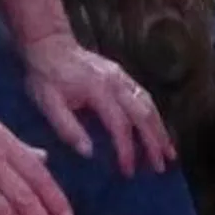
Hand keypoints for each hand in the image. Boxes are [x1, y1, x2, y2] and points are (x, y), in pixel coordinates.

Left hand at [21, 34, 174, 176]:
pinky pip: (144, 97)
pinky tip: (159, 131)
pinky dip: (155, 117)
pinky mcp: (122, 76)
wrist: (49, 42)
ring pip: (148, 105)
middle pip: (143, 116)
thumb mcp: (47, 102)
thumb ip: (67, 128)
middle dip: (154, 144)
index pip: (120, 125)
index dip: (126, 151)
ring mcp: (121, 77)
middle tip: (160, 168)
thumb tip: (89, 153)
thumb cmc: (45, 75)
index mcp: (98, 91)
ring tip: (169, 154)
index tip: (128, 172)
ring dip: (161, 131)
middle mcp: (115, 82)